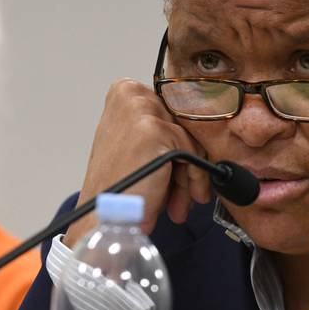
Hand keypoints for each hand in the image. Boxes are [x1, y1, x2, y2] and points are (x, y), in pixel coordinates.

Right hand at [63, 79, 211, 246]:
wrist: (106, 218)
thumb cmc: (119, 188)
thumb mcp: (138, 145)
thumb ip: (164, 129)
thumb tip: (203, 134)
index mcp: (124, 91)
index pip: (172, 112)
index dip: (179, 146)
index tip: (180, 170)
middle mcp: (130, 93)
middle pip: (182, 124)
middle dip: (186, 163)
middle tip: (181, 194)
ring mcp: (141, 109)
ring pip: (190, 139)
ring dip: (190, 176)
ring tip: (178, 203)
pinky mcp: (154, 129)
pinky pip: (192, 153)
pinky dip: (192, 179)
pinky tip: (178, 201)